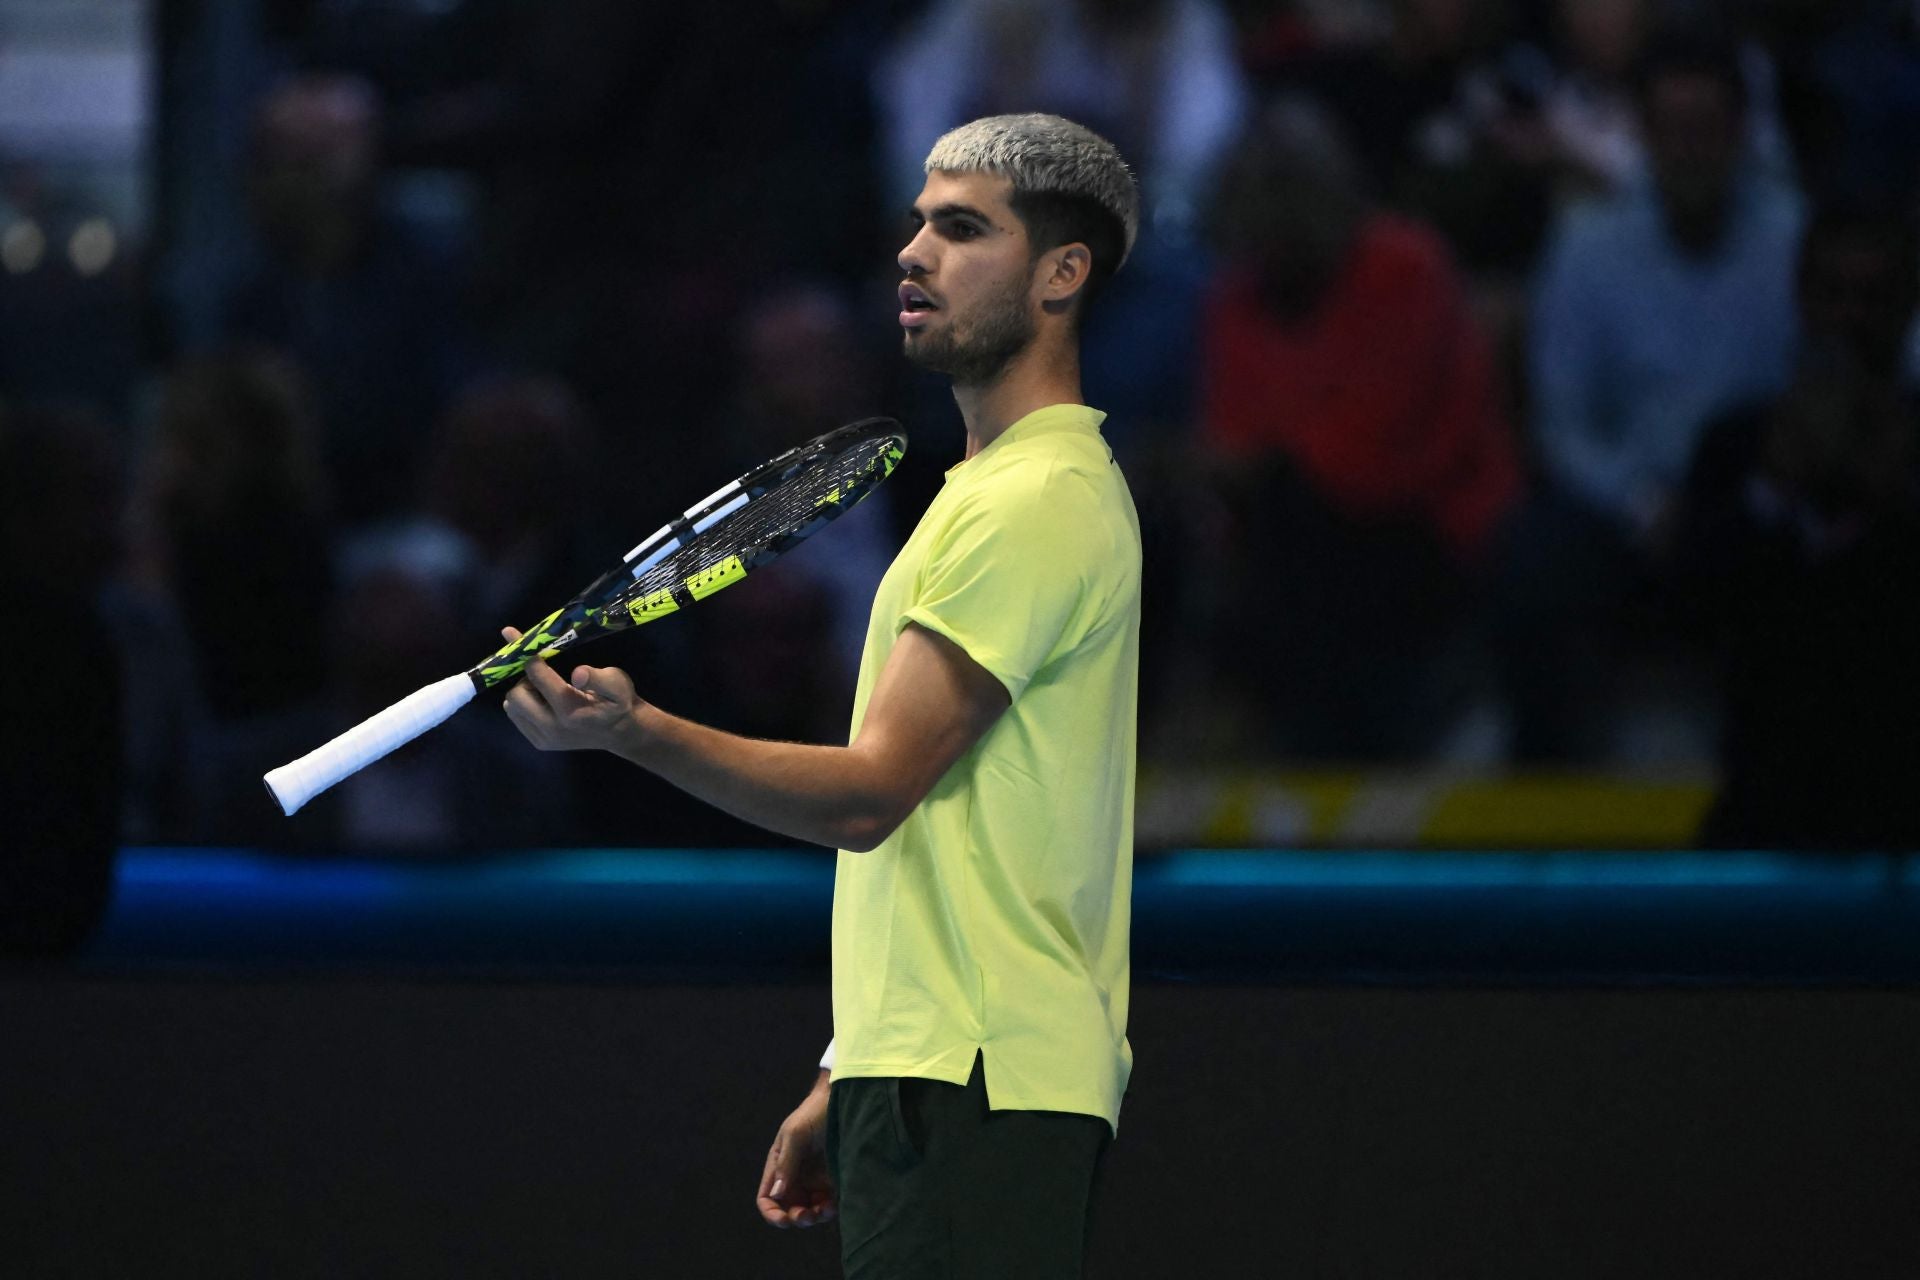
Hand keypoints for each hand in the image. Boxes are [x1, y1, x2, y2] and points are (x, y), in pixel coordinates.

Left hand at [498, 626, 642, 753]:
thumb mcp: (619, 684)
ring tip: (541, 689)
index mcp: (569, 709)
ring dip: (522, 693)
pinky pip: (516, 719)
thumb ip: (599, 678)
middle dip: (524, 679)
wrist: (620, 732)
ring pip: (512, 707)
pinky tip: (540, 701)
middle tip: (542, 674)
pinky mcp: (540, 743)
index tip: (532, 645)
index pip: (535, 675)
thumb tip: (577, 674)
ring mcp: (544, 738)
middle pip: (516, 695)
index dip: (531, 657)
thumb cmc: (618, 703)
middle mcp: (552, 726)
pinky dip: (522, 706)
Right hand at [756, 1072, 835, 1228]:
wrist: (843, 1100)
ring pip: (810, 1211)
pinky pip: (829, 1204)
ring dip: (815, 1217)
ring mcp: (815, 1180)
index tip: (784, 1220)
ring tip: (825, 1210)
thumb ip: (786, 1164)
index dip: (772, 1213)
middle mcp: (795, 1176)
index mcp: (779, 1166)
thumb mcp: (796, 1135)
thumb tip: (776, 1194)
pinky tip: (835, 1205)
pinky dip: (830, 1210)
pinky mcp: (833, 1180)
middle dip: (797, 1218)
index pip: (767, 1198)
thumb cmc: (814, 1113)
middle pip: (789, 1209)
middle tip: (808, 1215)